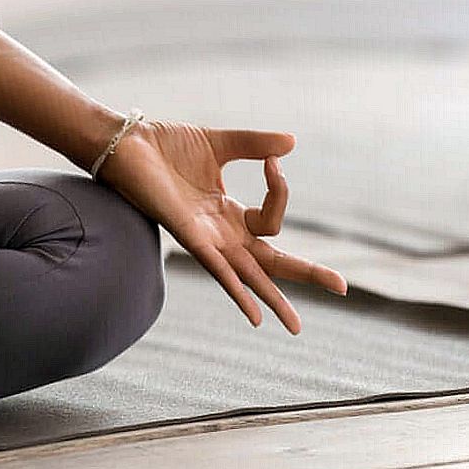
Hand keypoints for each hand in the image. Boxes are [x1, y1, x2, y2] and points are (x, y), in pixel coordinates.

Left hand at [98, 119, 347, 334]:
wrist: (125, 143)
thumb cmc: (164, 146)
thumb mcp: (219, 143)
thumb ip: (254, 145)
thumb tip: (291, 144)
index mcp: (227, 213)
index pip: (273, 218)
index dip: (281, 189)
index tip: (275, 161)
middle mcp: (219, 232)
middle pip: (270, 261)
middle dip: (305, 274)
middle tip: (343, 288)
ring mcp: (204, 238)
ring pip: (248, 274)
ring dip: (273, 298)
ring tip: (296, 326)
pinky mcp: (186, 235)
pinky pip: (217, 269)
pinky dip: (237, 290)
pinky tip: (255, 315)